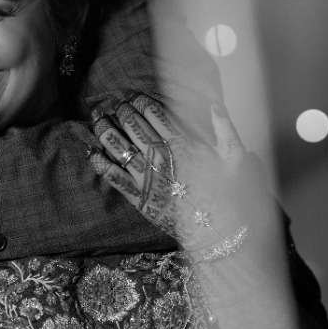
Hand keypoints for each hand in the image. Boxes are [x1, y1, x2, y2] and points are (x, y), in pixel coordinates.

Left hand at [88, 95, 272, 249]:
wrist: (217, 233)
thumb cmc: (229, 195)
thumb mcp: (235, 158)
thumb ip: (225, 128)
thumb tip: (214, 103)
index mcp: (182, 144)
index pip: (155, 114)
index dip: (141, 101)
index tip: (134, 96)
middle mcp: (160, 158)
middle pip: (134, 126)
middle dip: (121, 111)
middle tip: (113, 103)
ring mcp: (146, 178)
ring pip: (119, 147)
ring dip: (106, 130)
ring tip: (98, 119)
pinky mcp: (138, 198)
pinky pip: (114, 178)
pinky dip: (101, 164)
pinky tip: (92, 153)